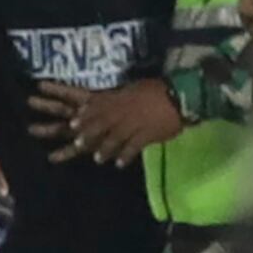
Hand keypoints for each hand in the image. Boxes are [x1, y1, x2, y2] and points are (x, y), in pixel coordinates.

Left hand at [40, 79, 188, 162]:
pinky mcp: (147, 134)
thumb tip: (110, 101)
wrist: (180, 97)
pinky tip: (120, 164)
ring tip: (98, 159)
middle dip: (89, 134)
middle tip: (78, 144)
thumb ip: (121, 97)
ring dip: (105, 149)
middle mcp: (124, 111)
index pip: (98, 107)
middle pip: (102, 124)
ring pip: (115, 138)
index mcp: (121, 98)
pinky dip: (125, 156)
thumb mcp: (135, 89)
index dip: (85, 116)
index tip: (73, 124)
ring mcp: (135, 124)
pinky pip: (133, 147)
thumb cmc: (158, 90)